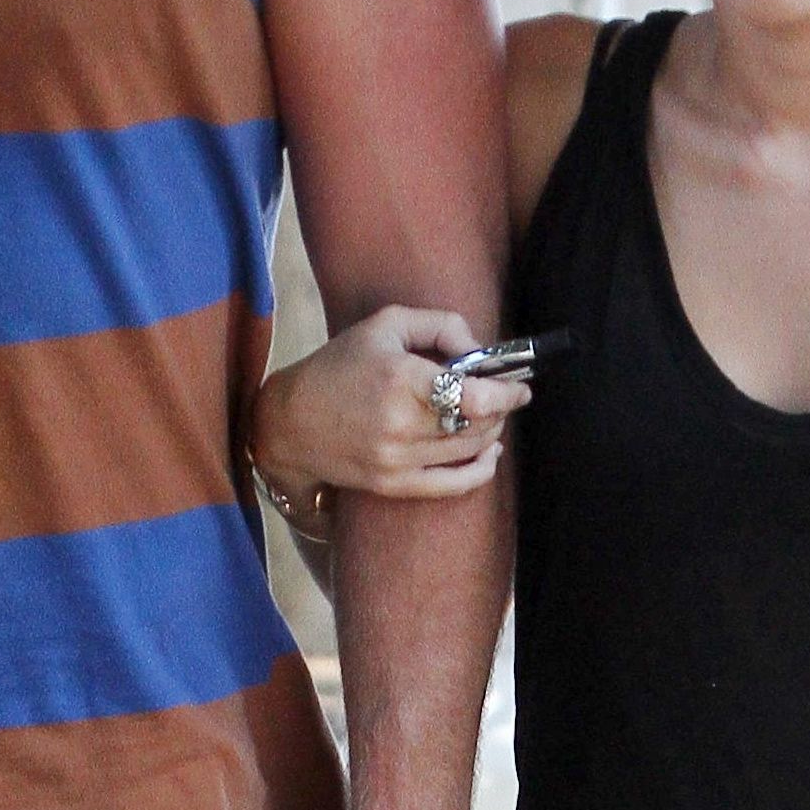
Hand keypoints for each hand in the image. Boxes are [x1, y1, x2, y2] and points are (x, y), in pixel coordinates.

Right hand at [252, 305, 528, 502]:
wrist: (290, 421)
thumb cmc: (339, 365)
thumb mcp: (386, 324)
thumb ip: (440, 324)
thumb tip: (479, 349)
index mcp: (401, 378)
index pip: (476, 396)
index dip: (507, 392)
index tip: (519, 386)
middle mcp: (401, 423)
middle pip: (479, 423)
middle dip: (500, 409)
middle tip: (501, 395)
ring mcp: (397, 459)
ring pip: (471, 451)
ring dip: (491, 432)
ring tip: (488, 416)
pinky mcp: (393, 485)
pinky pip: (453, 485)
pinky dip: (480, 470)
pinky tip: (487, 453)